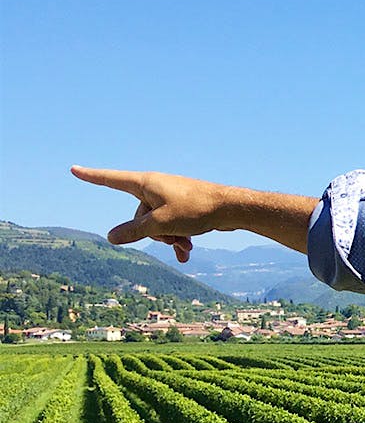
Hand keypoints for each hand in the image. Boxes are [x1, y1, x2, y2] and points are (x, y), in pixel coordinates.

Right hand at [71, 166, 228, 262]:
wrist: (232, 208)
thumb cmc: (196, 209)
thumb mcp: (160, 224)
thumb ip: (134, 231)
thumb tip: (111, 237)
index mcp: (146, 183)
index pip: (111, 180)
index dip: (92, 177)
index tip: (74, 169)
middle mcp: (156, 187)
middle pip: (139, 216)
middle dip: (154, 232)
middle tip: (174, 236)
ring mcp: (171, 197)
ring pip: (157, 225)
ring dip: (169, 238)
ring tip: (186, 244)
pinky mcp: (184, 207)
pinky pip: (172, 226)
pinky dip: (179, 239)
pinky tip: (187, 253)